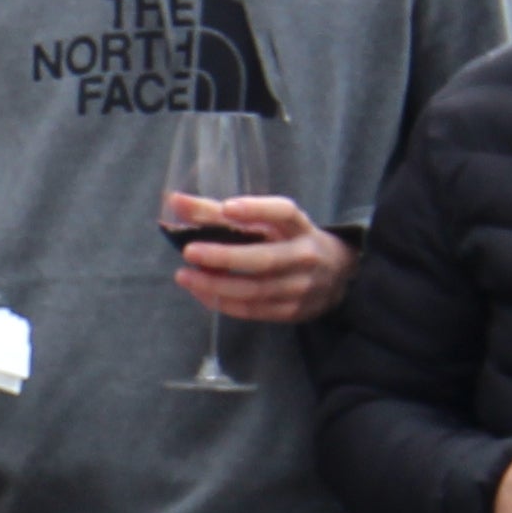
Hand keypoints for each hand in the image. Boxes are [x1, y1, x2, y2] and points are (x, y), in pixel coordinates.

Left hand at [166, 193, 357, 325]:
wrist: (337, 276)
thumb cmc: (287, 240)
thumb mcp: (264, 222)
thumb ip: (218, 212)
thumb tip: (174, 201)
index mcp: (300, 226)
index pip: (283, 213)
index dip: (257, 209)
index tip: (227, 207)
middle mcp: (305, 255)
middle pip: (264, 259)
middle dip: (224, 257)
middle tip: (189, 251)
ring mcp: (302, 287)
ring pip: (255, 290)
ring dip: (216, 285)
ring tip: (184, 275)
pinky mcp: (293, 311)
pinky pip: (254, 310)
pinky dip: (223, 302)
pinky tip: (201, 292)